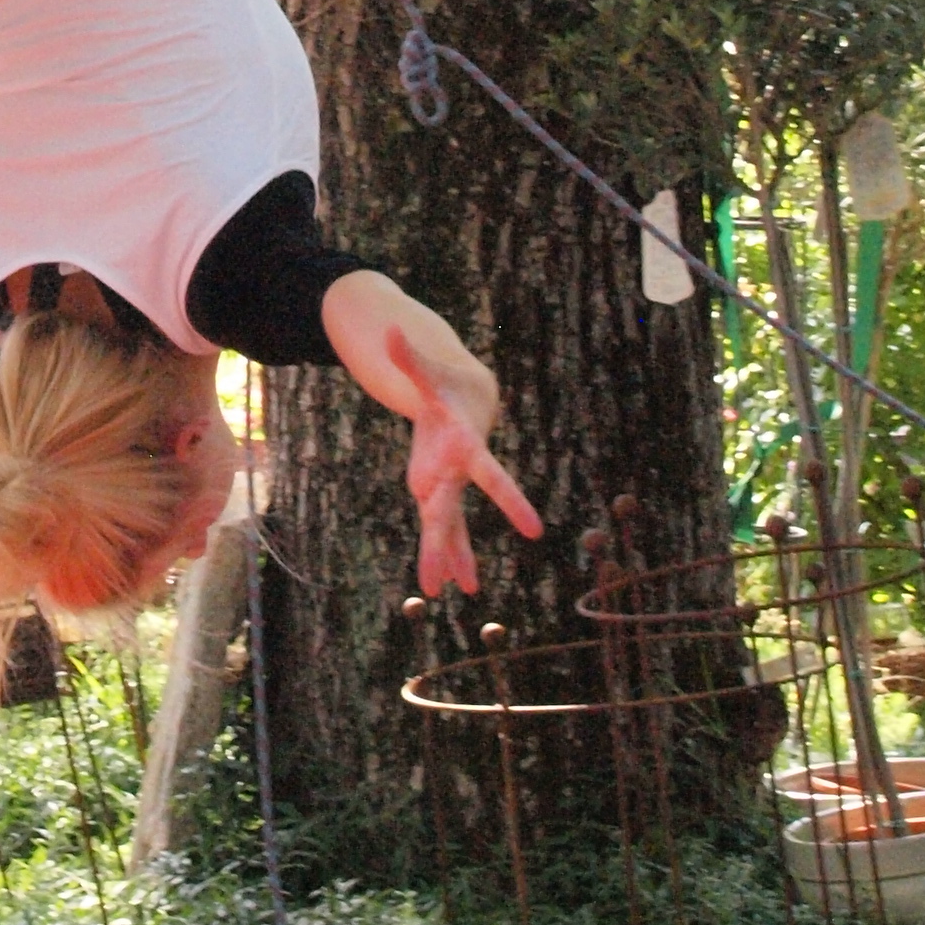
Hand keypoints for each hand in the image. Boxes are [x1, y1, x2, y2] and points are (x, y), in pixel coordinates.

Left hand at [378, 329, 540, 599]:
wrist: (466, 398)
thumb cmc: (445, 384)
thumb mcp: (426, 371)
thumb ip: (409, 356)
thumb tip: (389, 330)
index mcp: (464, 446)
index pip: (489, 476)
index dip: (510, 501)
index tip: (534, 531)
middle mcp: (458, 471)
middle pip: (453, 512)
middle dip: (450, 546)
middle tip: (460, 585)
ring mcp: (447, 483)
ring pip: (448, 528)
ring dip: (449, 560)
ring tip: (456, 593)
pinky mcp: (437, 490)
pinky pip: (442, 527)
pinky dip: (444, 554)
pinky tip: (443, 585)